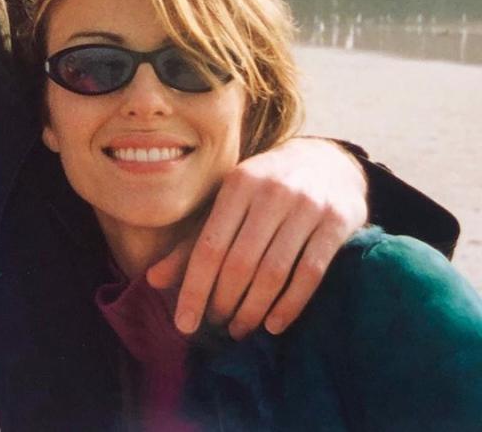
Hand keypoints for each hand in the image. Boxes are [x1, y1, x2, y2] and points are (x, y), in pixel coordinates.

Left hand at [146, 137, 366, 338]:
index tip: (183, 324)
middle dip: (224, 302)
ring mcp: (306, 206)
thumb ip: (193, 241)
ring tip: (240, 329)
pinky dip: (290, 305)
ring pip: (273, 271)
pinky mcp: (336, 222)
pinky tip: (274, 325)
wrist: (325, 161)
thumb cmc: (264, 190)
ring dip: (253, 309)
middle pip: (239, 262)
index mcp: (237, 184)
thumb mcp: (227, 204)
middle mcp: (270, 192)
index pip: (209, 246)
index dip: (194, 288)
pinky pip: (310, 273)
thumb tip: (153, 280)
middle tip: (216, 324)